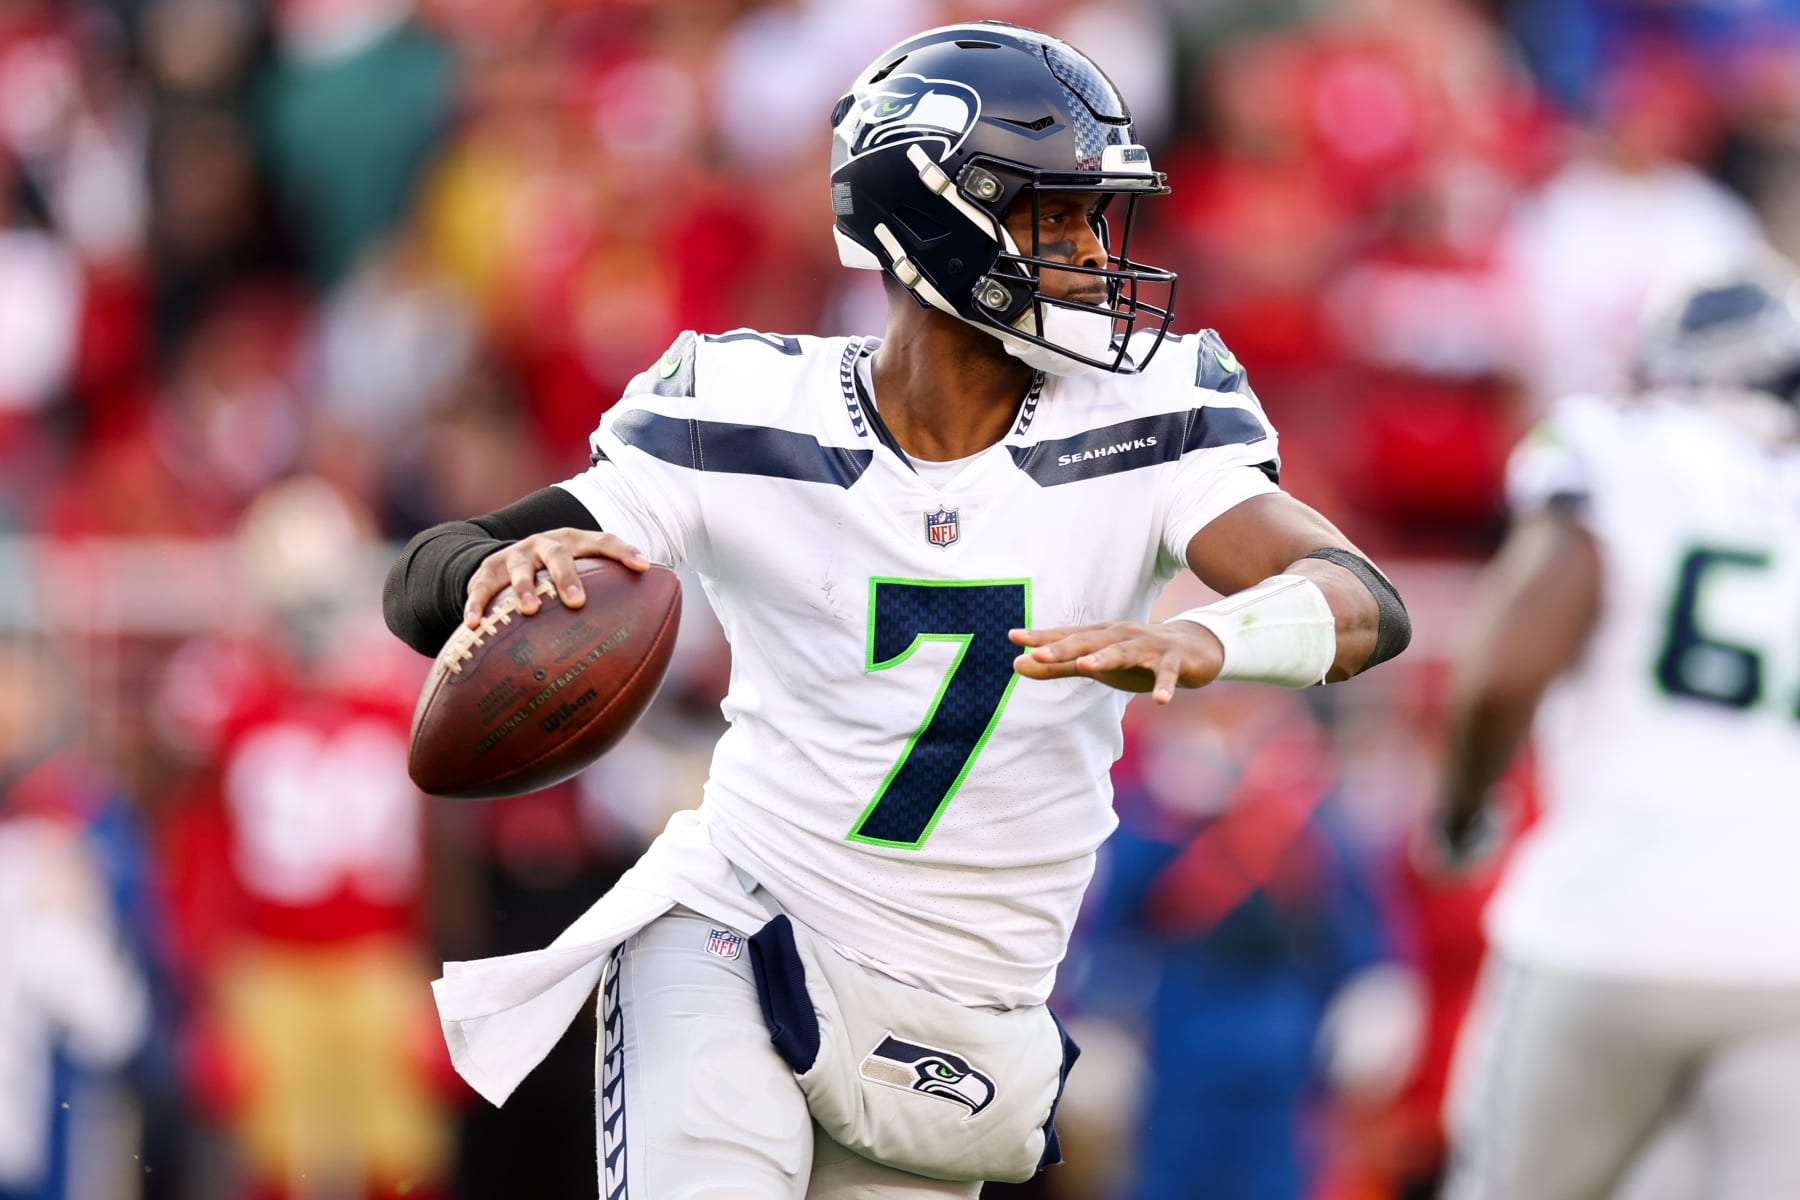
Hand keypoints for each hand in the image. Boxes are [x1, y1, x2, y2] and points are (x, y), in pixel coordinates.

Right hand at [464, 528, 649, 627]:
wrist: (505, 562)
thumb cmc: (556, 579)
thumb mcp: (580, 578)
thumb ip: (608, 598)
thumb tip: (649, 641)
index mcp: (574, 543)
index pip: (603, 541)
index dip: (623, 551)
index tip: (643, 567)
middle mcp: (544, 544)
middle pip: (557, 553)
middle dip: (567, 576)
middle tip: (576, 602)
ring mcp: (515, 556)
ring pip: (519, 567)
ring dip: (523, 588)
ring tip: (528, 610)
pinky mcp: (488, 571)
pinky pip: (481, 587)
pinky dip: (476, 605)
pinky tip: (474, 626)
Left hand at [1009, 619, 1225, 702]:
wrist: (1191, 649)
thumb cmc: (1134, 657)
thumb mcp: (1094, 663)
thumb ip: (1057, 667)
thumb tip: (1016, 664)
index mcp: (1100, 636)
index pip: (1066, 636)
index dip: (1041, 638)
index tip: (1013, 637)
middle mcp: (1121, 636)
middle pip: (1089, 642)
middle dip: (1063, 648)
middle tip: (1037, 654)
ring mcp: (1147, 647)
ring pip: (1124, 652)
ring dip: (1106, 658)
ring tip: (1086, 666)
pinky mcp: (1173, 661)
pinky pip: (1167, 674)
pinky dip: (1164, 686)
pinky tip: (1160, 701)